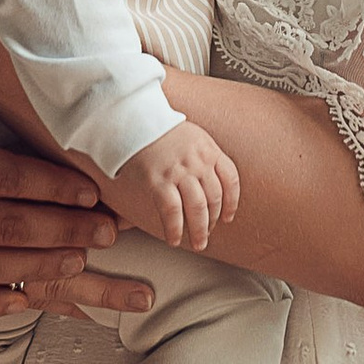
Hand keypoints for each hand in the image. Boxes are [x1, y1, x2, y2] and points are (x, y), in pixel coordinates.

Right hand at [120, 116, 241, 254]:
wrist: (132, 119)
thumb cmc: (158, 131)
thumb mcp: (190, 136)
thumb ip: (201, 157)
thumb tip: (207, 183)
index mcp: (208, 149)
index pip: (230, 178)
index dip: (232, 202)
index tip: (228, 217)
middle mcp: (198, 160)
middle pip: (215, 197)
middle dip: (213, 221)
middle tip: (207, 235)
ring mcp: (179, 171)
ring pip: (198, 207)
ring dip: (200, 230)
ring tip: (198, 244)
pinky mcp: (158, 181)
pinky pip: (173, 211)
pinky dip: (175, 229)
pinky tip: (173, 239)